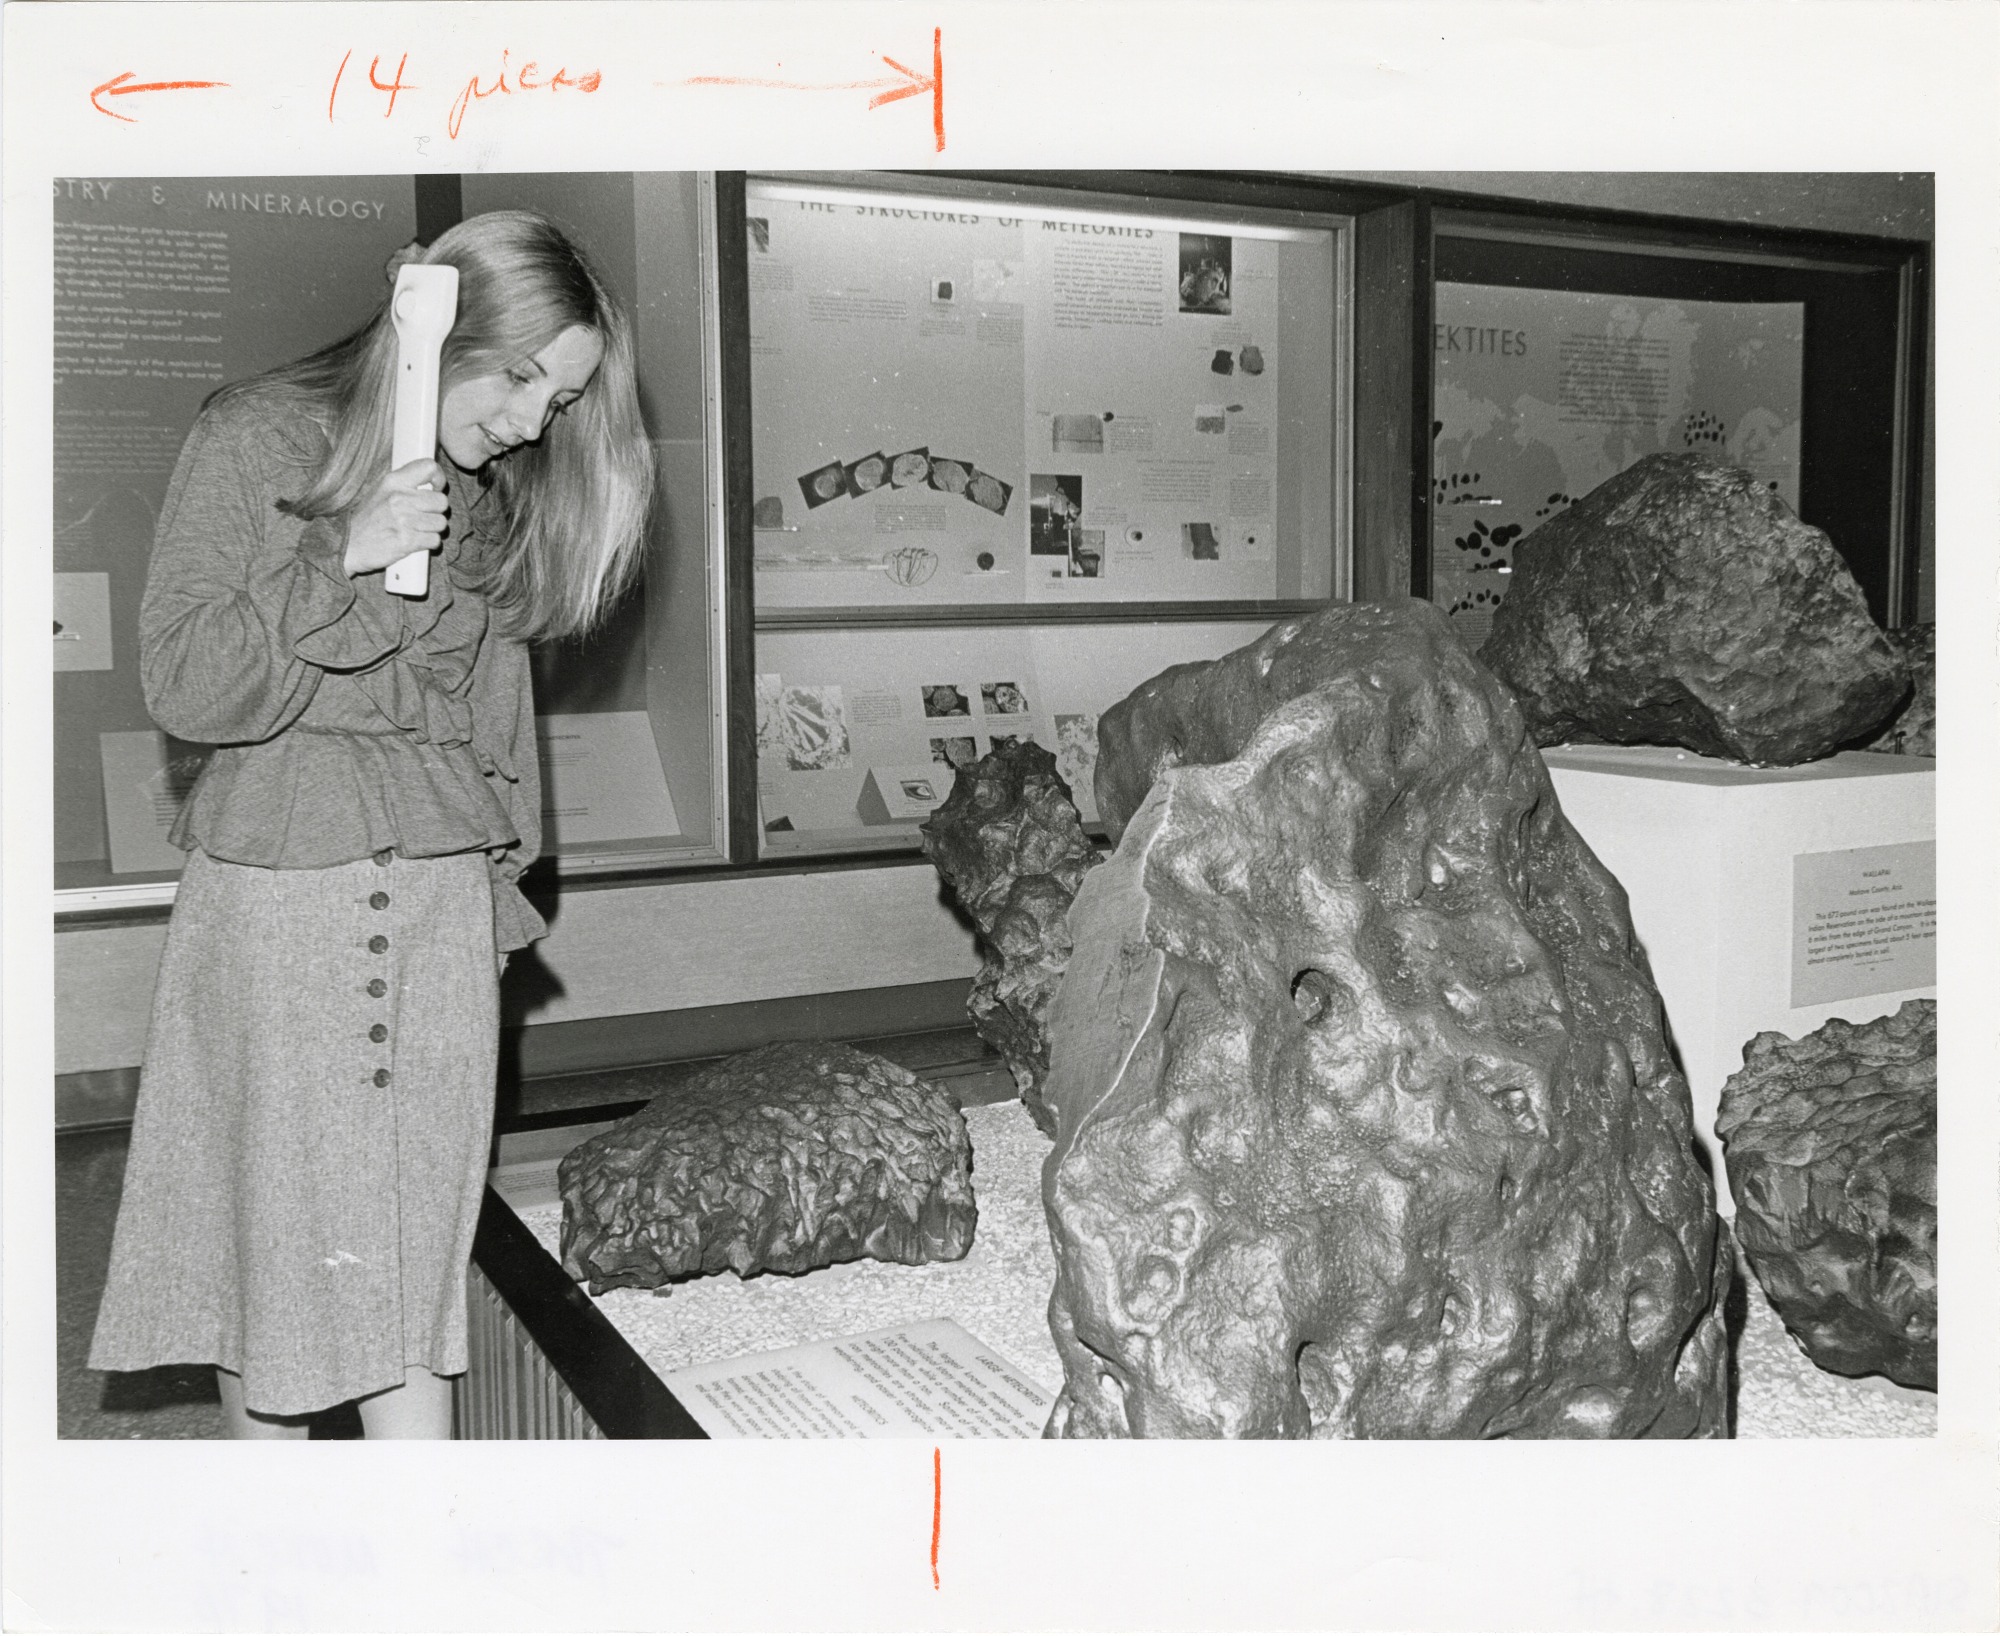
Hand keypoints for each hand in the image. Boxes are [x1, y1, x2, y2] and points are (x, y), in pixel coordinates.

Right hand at [343, 459, 448, 577]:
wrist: (347, 545)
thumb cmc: (368, 520)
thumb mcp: (381, 492)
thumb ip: (405, 485)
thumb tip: (432, 483)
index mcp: (393, 481)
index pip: (429, 467)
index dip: (438, 479)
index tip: (435, 489)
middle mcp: (400, 498)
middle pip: (442, 501)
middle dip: (436, 511)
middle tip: (422, 517)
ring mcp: (404, 520)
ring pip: (441, 523)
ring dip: (433, 529)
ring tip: (416, 530)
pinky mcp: (407, 541)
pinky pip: (435, 540)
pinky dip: (429, 543)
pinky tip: (415, 541)